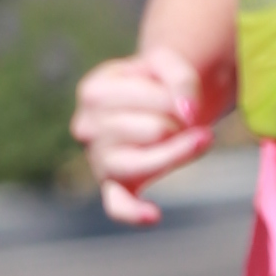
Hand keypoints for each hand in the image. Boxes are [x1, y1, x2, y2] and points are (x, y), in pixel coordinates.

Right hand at [71, 45, 214, 228]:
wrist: (151, 101)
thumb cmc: (156, 80)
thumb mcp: (167, 60)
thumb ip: (181, 77)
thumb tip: (189, 116)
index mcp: (92, 91)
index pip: (155, 99)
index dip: (181, 97)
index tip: (179, 95)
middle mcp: (86, 128)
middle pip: (156, 131)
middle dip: (180, 124)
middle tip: (177, 119)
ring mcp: (97, 160)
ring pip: (147, 162)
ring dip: (178, 151)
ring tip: (188, 140)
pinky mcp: (112, 186)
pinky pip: (117, 205)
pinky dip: (134, 212)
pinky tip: (153, 215)